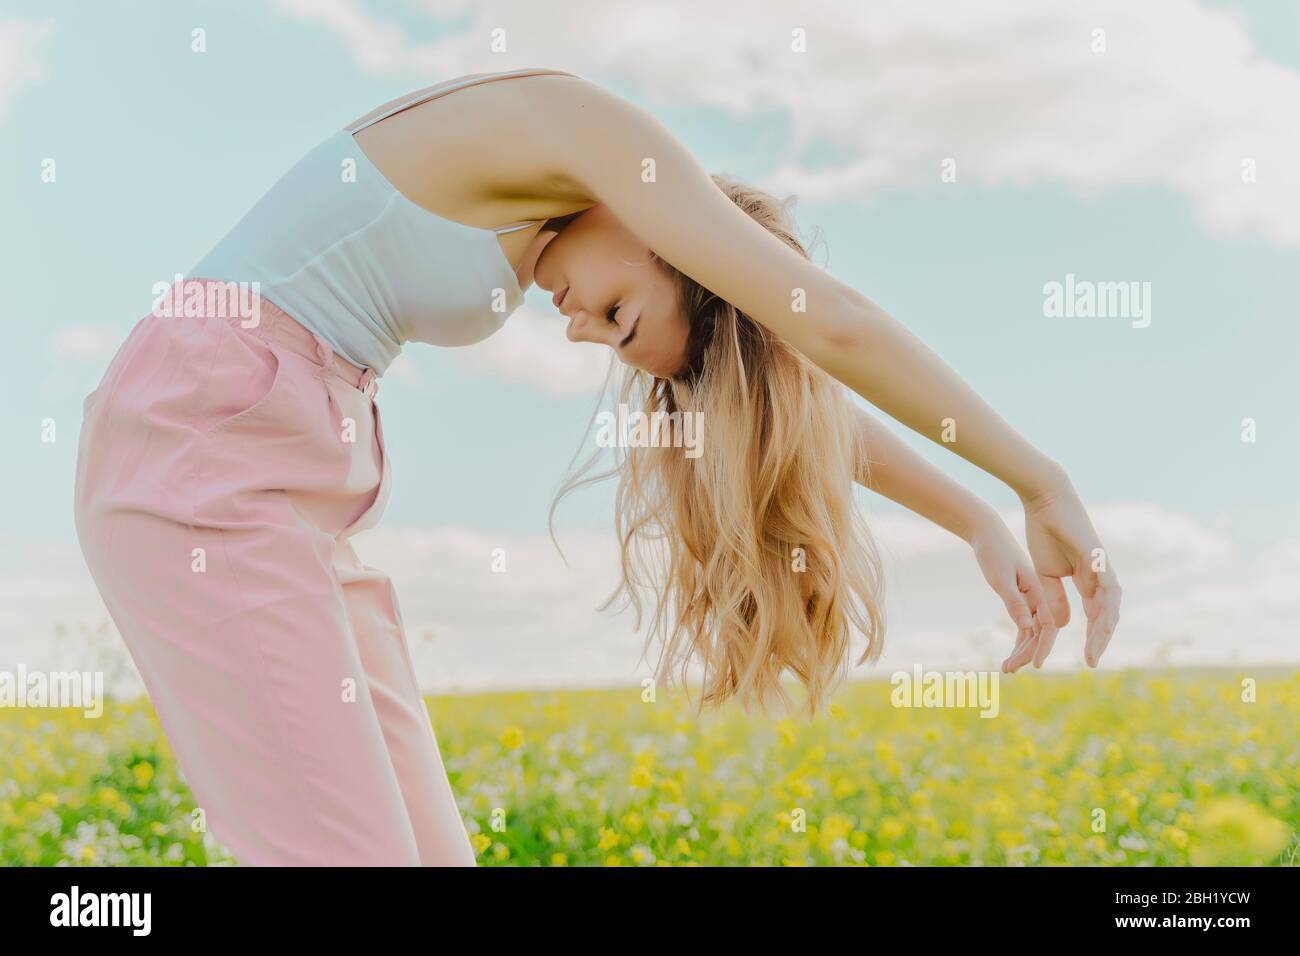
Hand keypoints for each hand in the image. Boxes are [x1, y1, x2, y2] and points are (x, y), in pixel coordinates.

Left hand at [967, 513, 1058, 672]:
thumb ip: (1014, 602)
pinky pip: (1025, 623)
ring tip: (1006, 668)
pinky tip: (1012, 653)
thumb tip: (1027, 627)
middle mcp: (1040, 596)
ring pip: (1032, 631)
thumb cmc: (993, 551)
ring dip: (1022, 650)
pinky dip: (1020, 639)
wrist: (986, 532)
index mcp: (1041, 590)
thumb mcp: (1000, 578)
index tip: (1034, 666)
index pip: (1048, 627)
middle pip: (1040, 633)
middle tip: (1008, 670)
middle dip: (1028, 653)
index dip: (1042, 647)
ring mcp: (1032, 597)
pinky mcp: (1022, 596)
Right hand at [1021, 479, 1121, 667]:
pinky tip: (1102, 626)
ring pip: (1110, 607)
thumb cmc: (1044, 532)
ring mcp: (1103, 569)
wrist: (1045, 503)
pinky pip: (1110, 590)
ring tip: (1094, 651)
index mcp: (1085, 581)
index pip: (1093, 616)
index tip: (1084, 659)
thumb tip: (1064, 625)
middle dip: (1098, 641)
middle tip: (1090, 663)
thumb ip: (1055, 598)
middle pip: (1105, 616)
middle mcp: (1099, 578)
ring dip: (1103, 631)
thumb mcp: (1046, 575)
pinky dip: (1107, 610)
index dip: (1089, 637)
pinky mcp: (1101, 559)